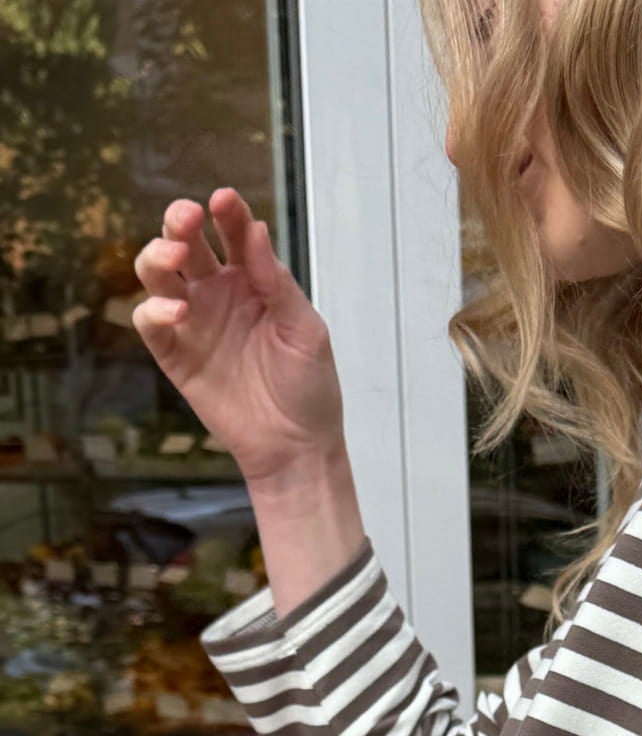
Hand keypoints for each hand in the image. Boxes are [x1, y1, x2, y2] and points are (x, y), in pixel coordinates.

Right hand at [132, 189, 343, 485]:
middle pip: (186, 243)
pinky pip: (150, 322)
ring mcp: (194, 322)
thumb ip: (277, 283)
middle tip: (187, 218)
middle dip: (179, 222)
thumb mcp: (305, 331)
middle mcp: (218, 293)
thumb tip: (255, 229)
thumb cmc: (309, 387)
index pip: (233, 233)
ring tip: (175, 258)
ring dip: (157, 256)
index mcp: (253, 280)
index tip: (223, 200)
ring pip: (158, 273)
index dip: (226, 212)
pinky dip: (154, 310)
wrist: (296, 446)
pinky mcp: (175, 355)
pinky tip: (177, 311)